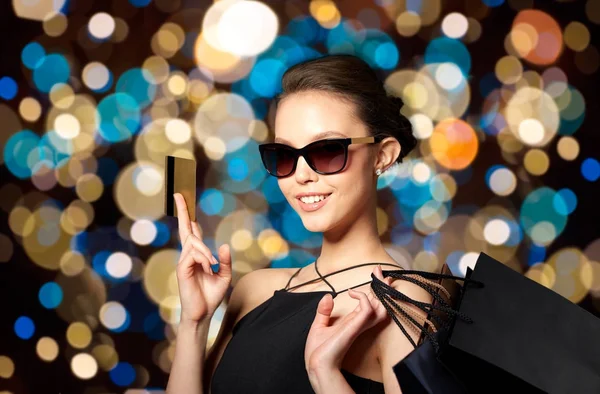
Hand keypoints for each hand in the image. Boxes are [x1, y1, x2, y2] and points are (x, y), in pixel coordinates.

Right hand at [173, 193, 231, 324]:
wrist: (203, 314)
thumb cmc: (212, 295)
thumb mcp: (224, 276)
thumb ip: (225, 261)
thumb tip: (224, 245)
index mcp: (197, 256)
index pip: (191, 232)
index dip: (188, 216)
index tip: (183, 200)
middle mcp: (188, 256)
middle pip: (186, 229)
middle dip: (183, 211)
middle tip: (178, 194)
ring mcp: (183, 262)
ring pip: (194, 243)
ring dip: (206, 252)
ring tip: (213, 267)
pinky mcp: (182, 269)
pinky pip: (193, 254)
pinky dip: (204, 258)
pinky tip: (209, 268)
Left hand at [305, 265, 392, 372]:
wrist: (316, 365)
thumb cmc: (318, 351)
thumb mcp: (319, 326)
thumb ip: (324, 311)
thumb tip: (328, 296)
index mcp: (353, 323)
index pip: (369, 305)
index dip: (374, 292)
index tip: (376, 277)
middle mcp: (359, 323)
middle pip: (379, 304)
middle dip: (383, 287)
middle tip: (382, 271)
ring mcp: (359, 325)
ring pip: (380, 307)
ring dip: (379, 290)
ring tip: (377, 275)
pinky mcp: (355, 327)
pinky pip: (367, 309)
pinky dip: (362, 297)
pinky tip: (351, 292)